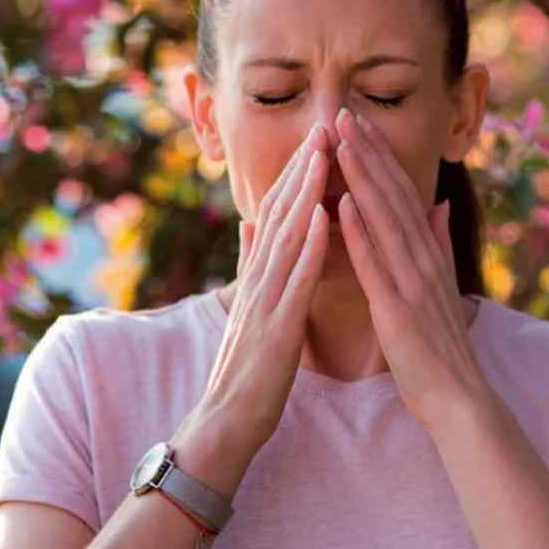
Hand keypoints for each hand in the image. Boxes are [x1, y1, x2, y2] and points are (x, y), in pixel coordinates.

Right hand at [194, 123, 330, 452]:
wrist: (225, 423)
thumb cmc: (245, 369)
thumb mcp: (248, 308)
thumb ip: (250, 264)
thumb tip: (250, 222)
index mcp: (257, 275)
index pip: (278, 214)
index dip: (296, 174)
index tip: (316, 137)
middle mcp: (258, 280)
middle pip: (281, 214)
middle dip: (302, 168)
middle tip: (322, 125)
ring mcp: (265, 301)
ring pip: (286, 236)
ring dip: (305, 192)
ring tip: (323, 153)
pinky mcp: (277, 328)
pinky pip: (295, 280)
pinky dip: (309, 245)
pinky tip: (324, 215)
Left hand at [333, 107, 489, 428]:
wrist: (458, 398)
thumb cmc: (441, 346)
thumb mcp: (442, 285)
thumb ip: (439, 242)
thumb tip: (437, 204)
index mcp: (427, 253)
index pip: (400, 194)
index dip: (378, 156)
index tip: (356, 122)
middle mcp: (422, 259)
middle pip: (392, 195)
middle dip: (367, 152)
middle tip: (342, 112)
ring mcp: (412, 281)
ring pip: (384, 219)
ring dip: (361, 177)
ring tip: (341, 141)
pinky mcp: (397, 308)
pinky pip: (376, 264)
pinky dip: (360, 232)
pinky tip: (342, 203)